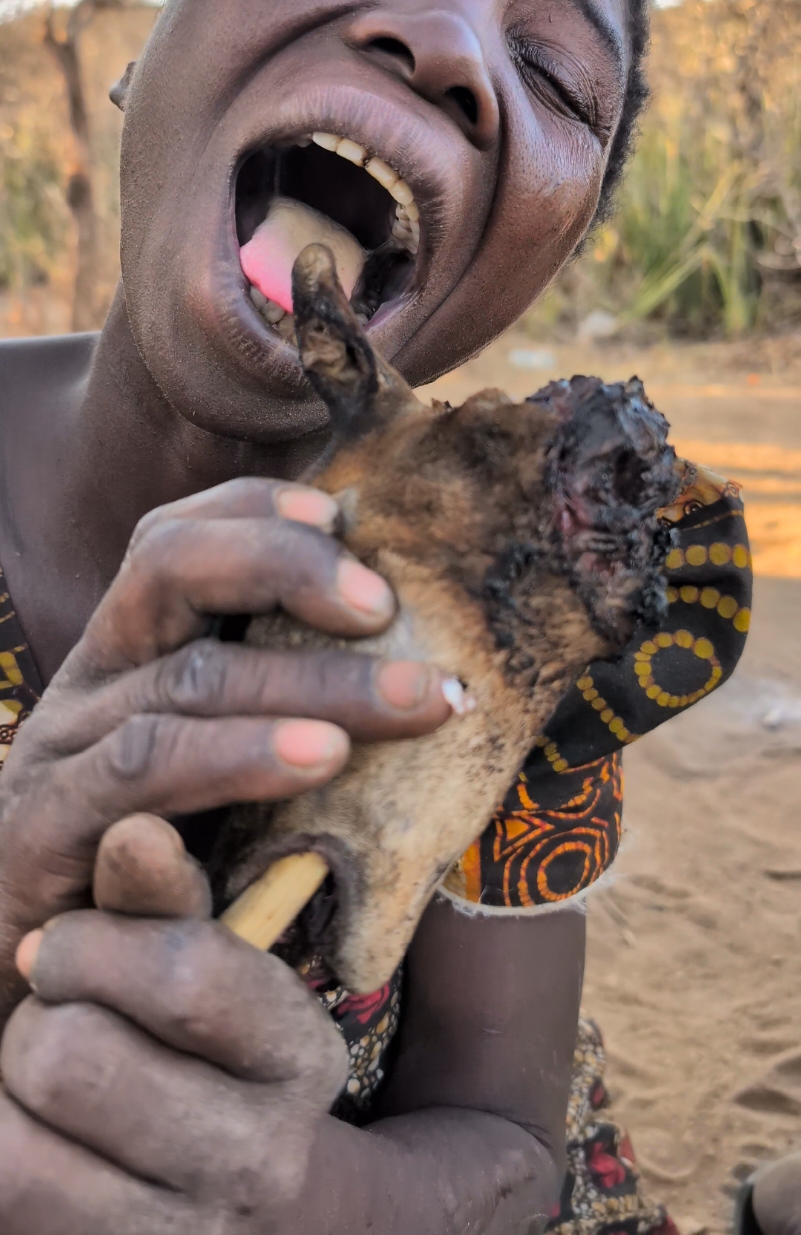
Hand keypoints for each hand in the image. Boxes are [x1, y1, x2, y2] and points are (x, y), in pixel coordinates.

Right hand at [0, 477, 450, 1021]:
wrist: (47, 994)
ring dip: (309, 681)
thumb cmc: (153, 876)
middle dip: (291, 572)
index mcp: (124, 656)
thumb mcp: (216, 780)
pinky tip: (322, 762)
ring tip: (408, 700)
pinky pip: (143, 770)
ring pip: (185, 678)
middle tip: (394, 612)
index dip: (252, 511)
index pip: (170, 540)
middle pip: (169, 571)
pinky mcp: (41, 830)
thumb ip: (271, 714)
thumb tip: (402, 662)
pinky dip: (240, 756)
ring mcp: (56, 751)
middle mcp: (86, 683)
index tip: (340, 515)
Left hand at [0, 813, 347, 1233]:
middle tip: (56, 995)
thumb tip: (137, 832)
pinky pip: (6, 1175)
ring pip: (35, 1104)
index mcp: (302, 1052)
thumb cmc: (171, 1050)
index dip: (101, 937)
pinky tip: (24, 1125)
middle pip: (78, 1050)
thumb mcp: (181, 967)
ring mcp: (196, 1231)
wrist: (178, 1199)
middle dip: (48, 996)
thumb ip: (157, 904)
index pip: (191, 973)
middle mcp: (269, 1156)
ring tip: (46, 1066)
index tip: (87, 911)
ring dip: (17, 1061)